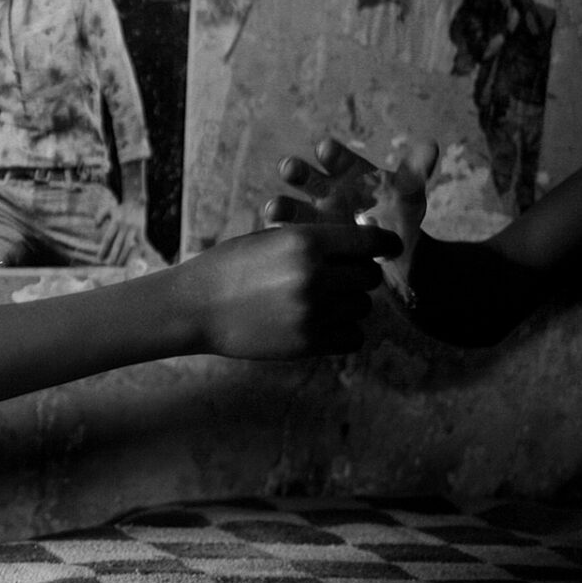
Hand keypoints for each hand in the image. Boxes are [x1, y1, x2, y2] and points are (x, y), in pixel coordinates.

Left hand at [96, 198, 157, 265]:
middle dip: (113, 255)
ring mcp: (133, 228)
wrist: (136, 201)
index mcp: (115, 222)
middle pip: (118, 244)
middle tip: (109, 265)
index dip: (103, 249)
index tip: (100, 258)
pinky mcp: (141, 230)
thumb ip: (99, 217)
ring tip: (119, 265)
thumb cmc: (120, 209)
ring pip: (128, 245)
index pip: (108, 238)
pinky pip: (141, 242)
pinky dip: (140, 251)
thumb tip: (95, 228)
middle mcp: (124, 226)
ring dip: (124, 256)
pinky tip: (137, 259)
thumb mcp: (108, 210)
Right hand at [181, 223, 402, 358]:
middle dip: (358, 276)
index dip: (384, 245)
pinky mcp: (308, 343)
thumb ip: (313, 241)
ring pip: (362, 308)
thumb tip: (358, 244)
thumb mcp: (270, 239)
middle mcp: (315, 276)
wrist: (195, 307)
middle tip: (338, 278)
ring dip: (349, 305)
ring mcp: (313, 312)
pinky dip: (344, 332)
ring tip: (321, 303)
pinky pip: (353, 337)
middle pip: (369, 277)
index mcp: (306, 242)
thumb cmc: (229, 267)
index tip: (386, 250)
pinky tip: (322, 324)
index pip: (370, 243)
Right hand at [263, 137, 436, 306]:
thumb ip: (414, 173)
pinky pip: (290, 242)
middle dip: (297, 171)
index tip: (325, 148)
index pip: (337, 158)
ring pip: (292, 209)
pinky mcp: (305, 246)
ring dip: (282, 207)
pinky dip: (282, 241)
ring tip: (273, 209)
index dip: (331, 153)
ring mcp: (312, 219)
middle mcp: (324, 192)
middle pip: (306, 177)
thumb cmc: (399, 221)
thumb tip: (430, 145)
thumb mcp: (408, 197)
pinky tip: (275, 243)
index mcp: (348, 174)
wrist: (391, 260)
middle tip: (288, 167)